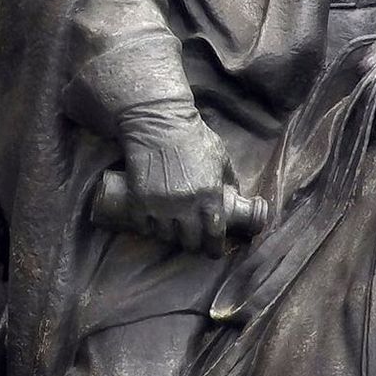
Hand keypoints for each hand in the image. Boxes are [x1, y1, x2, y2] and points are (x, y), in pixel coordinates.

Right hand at [118, 119, 240, 255]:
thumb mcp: (220, 157)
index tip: (213, 251)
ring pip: (165, 236)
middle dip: (193, 244)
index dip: (214, 249)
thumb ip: (229, 180)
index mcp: (210, 198)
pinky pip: (143, 227)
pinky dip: (148, 229)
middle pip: (190, 241)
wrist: (158, 123)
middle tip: (192, 240)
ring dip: (170, 236)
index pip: (214, 237)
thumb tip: (236, 198)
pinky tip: (152, 225)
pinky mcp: (138, 201)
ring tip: (172, 231)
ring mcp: (160, 205)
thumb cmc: (193, 138)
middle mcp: (185, 207)